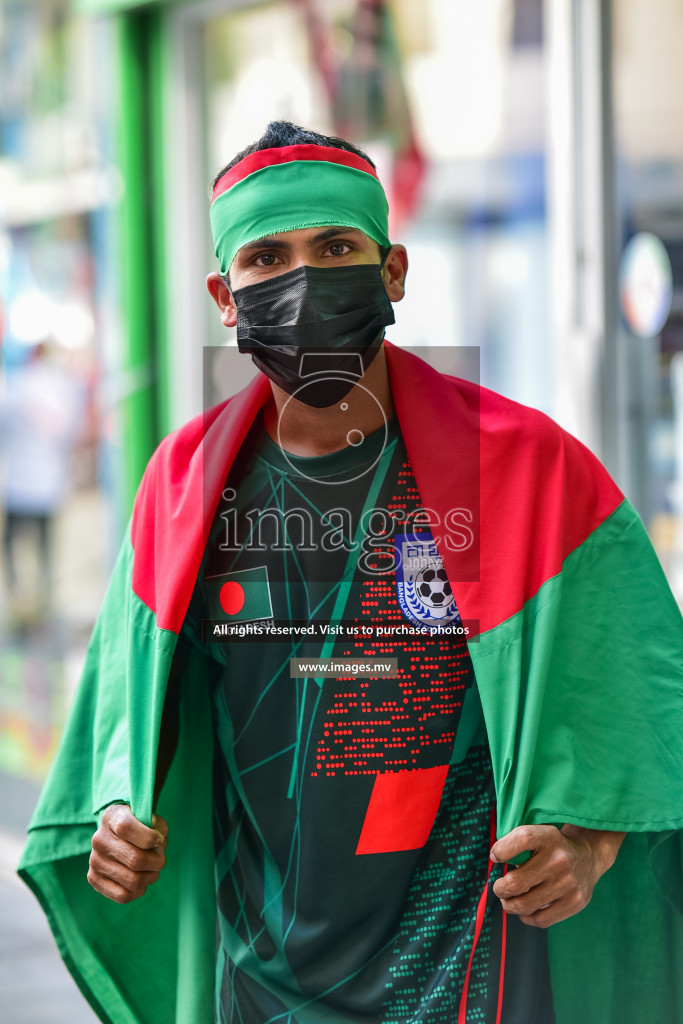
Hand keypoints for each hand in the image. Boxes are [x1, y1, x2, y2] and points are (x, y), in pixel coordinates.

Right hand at [88, 804, 167, 903]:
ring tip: (151, 869)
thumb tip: (157, 841)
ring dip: (151, 877)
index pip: (126, 828)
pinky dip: (139, 891)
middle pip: (136, 860)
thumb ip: (157, 827)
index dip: (150, 837)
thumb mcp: (152, 819)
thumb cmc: (142, 827)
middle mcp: (99, 839)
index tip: (157, 839)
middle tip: (160, 859)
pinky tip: (141, 880)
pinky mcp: (94, 879)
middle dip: (157, 861)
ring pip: (133, 880)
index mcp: (112, 816)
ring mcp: (94, 860)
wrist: (120, 835)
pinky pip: (123, 895)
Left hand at [490, 823, 625, 928]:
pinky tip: (524, 909)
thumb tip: (495, 862)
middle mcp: (560, 860)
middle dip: (500, 889)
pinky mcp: (575, 902)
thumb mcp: (539, 834)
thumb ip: (517, 845)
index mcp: (549, 837)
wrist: (588, 857)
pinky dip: (526, 917)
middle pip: (516, 882)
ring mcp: (569, 883)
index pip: (521, 839)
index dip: (501, 850)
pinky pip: (540, 919)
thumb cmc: (552, 847)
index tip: (495, 856)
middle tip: (499, 888)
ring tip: (508, 900)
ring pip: (525, 905)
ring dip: (509, 905)